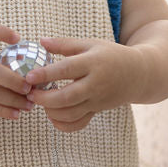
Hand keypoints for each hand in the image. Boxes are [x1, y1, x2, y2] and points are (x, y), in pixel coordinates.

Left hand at [23, 36, 143, 131]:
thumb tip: (40, 42)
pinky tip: (53, 116)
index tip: (29, 77)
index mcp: (93, 62)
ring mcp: (97, 100)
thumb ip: (65, 44)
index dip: (46, 74)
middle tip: (30, 93)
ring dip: (51, 111)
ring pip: (70, 113)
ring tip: (41, 101)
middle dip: (44, 98)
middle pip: (67, 97)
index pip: (66, 70)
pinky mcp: (97, 110)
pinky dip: (62, 125)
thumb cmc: (111, 55)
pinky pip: (78, 124)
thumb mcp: (90, 44)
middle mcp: (96, 83)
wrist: (139, 74)